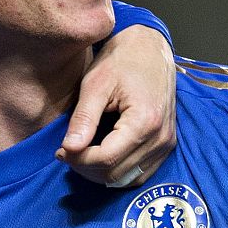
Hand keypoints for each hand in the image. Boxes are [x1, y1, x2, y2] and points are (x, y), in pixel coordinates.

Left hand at [58, 24, 176, 186]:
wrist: (150, 47)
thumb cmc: (123, 60)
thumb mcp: (96, 84)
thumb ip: (83, 119)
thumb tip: (69, 149)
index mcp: (144, 121)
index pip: (106, 158)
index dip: (79, 160)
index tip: (60, 151)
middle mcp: (160, 137)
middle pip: (116, 173)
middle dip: (86, 168)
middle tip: (67, 153)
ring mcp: (166, 143)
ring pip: (128, 179)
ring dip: (101, 173)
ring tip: (82, 155)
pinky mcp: (166, 144)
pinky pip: (141, 173)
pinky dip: (119, 171)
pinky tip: (101, 157)